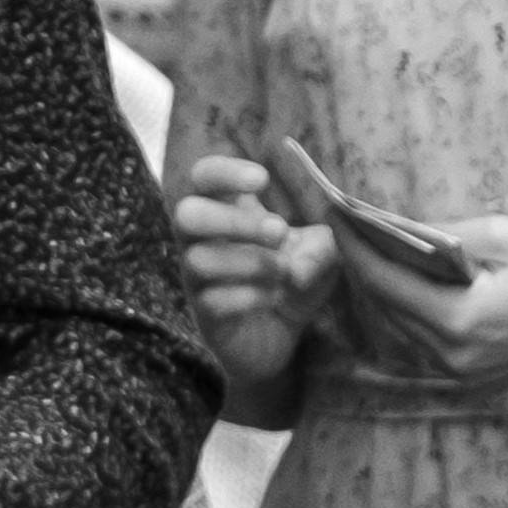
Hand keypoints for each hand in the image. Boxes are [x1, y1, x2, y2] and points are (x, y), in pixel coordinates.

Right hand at [173, 155, 341, 390]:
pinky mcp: (204, 315)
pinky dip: (250, 297)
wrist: (282, 336)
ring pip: (199, 260)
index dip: (224, 171)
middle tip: (280, 231)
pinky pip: (213, 300)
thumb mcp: (320, 254)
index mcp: (225, 209)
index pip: (202, 176)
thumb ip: (320, 246)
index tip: (263, 179)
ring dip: (251, 263)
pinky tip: (273, 298)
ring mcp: (197, 279)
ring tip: (283, 271)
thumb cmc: (295, 276)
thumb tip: (296, 264)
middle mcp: (201, 240)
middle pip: (186, 214)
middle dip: (234, 220)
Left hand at [341, 214, 507, 387]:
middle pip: (386, 308)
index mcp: (458, 323)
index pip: (383, 282)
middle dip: (364, 265)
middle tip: (346, 225)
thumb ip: (444, 234)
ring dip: (385, 288)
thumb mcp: (505, 236)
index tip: (332, 213)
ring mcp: (462, 375)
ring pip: (402, 326)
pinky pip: (426, 340)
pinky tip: (409, 278)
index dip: (353, 246)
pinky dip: (412, 307)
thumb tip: (398, 228)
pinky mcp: (474, 378)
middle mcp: (451, 359)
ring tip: (369, 246)